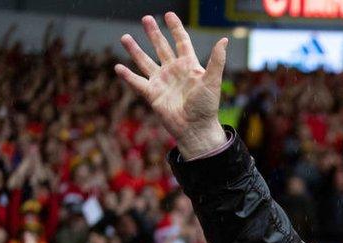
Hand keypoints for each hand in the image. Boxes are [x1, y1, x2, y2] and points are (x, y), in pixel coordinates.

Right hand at [115, 13, 227, 158]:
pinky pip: (137, 82)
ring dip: (135, 50)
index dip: (175, 28)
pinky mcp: (152, 94)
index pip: (181, 42)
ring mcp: (162, 82)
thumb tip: (224, 40)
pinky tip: (118, 67)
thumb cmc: (207, 106)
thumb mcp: (212, 81)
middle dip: (154, 33)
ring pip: (145, 61)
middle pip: (161, 48)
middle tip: (146, 18)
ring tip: (125, 37)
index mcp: (189, 66)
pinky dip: (127, 75)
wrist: (195, 128)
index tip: (169, 14)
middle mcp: (174, 71)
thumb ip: (217, 60)